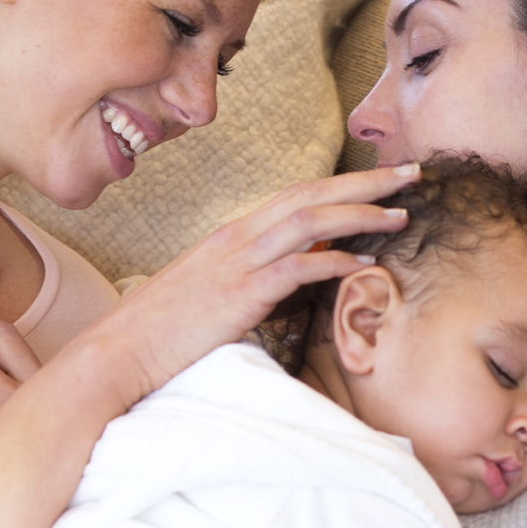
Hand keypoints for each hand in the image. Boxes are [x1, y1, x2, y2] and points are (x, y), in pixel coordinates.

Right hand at [82, 165, 419, 402]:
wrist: (114, 354)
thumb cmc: (158, 335)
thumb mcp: (206, 296)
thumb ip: (246, 280)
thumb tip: (286, 279)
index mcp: (230, 236)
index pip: (295, 195)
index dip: (342, 185)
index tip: (382, 181)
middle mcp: (235, 238)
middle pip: (310, 193)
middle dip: (365, 182)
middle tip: (412, 172)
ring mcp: (235, 263)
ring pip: (310, 221)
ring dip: (360, 215)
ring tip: (401, 213)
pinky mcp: (237, 295)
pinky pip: (296, 268)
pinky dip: (334, 262)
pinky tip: (363, 264)